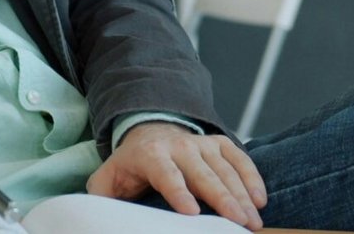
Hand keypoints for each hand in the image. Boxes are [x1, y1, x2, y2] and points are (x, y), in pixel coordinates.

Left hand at [86, 122, 266, 229]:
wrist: (148, 130)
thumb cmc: (130, 166)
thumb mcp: (109, 178)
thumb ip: (101, 196)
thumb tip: (93, 214)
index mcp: (151, 156)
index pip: (166, 175)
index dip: (178, 192)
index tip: (191, 212)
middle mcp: (179, 146)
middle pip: (203, 174)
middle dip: (223, 198)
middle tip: (239, 222)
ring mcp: (202, 143)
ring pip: (226, 169)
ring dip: (242, 195)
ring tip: (253, 221)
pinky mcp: (219, 143)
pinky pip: (240, 158)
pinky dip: (252, 177)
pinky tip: (260, 200)